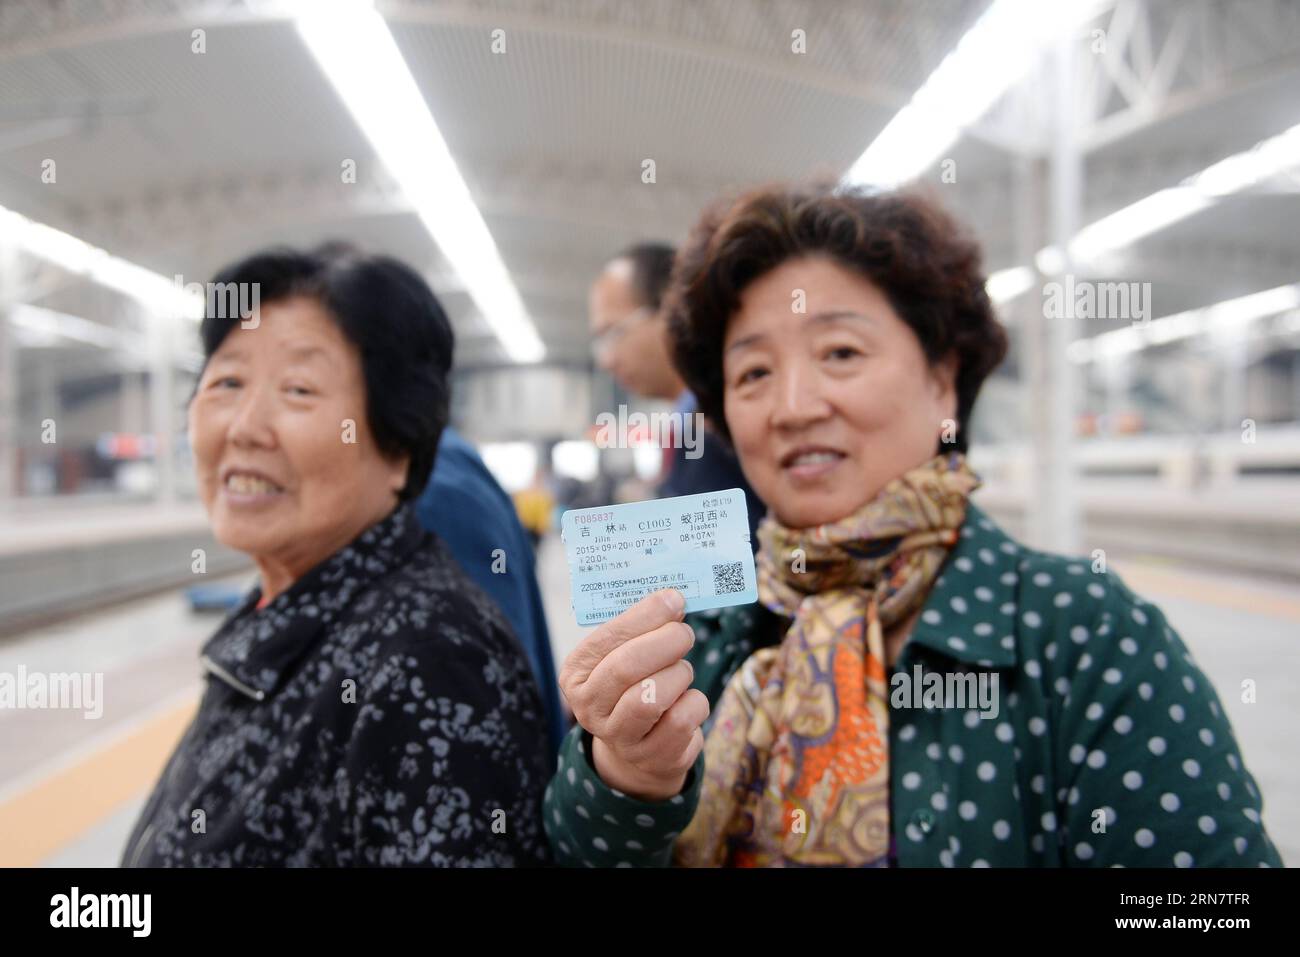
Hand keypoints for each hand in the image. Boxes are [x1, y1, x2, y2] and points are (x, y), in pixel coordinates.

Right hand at [558, 589, 708, 800]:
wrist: (639, 744)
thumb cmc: (633, 682)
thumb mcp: (623, 653)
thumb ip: (640, 627)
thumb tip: (673, 599)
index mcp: (576, 673)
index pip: (607, 639)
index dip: (644, 617)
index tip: (674, 599)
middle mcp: (589, 708)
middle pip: (628, 667)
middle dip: (665, 642)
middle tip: (685, 633)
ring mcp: (619, 738)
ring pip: (654, 696)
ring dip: (679, 674)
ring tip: (681, 670)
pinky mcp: (653, 757)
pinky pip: (683, 720)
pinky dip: (695, 701)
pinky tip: (687, 700)